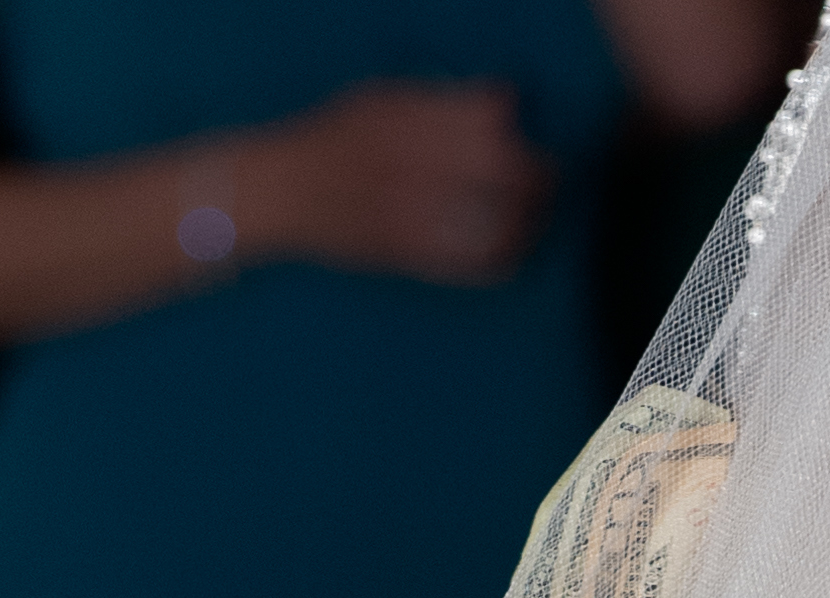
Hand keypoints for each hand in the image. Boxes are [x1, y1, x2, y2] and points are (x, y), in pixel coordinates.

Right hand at [234, 82, 553, 285]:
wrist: (282, 192)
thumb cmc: (334, 140)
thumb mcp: (382, 101)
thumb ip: (442, 101)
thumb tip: (506, 101)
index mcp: (407, 122)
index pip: (488, 123)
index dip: (516, 129)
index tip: (524, 131)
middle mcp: (412, 167)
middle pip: (504, 172)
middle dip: (537, 176)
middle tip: (547, 177)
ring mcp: (413, 215)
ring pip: (501, 223)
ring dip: (529, 220)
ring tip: (534, 214)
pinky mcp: (411, 256)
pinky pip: (477, 264)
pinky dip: (504, 256)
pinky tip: (511, 247)